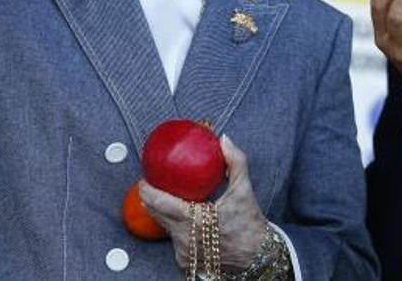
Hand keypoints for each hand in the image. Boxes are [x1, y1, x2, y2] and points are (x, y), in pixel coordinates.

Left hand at [139, 135, 269, 271]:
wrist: (257, 256)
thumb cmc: (249, 224)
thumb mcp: (244, 190)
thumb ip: (235, 161)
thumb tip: (224, 140)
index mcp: (194, 220)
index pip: (160, 204)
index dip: (148, 191)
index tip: (144, 179)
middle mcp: (185, 238)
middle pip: (156, 215)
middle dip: (149, 199)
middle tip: (149, 184)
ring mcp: (184, 252)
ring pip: (165, 228)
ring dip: (161, 213)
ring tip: (162, 197)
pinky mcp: (185, 261)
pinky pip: (174, 239)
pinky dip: (174, 226)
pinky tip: (177, 216)